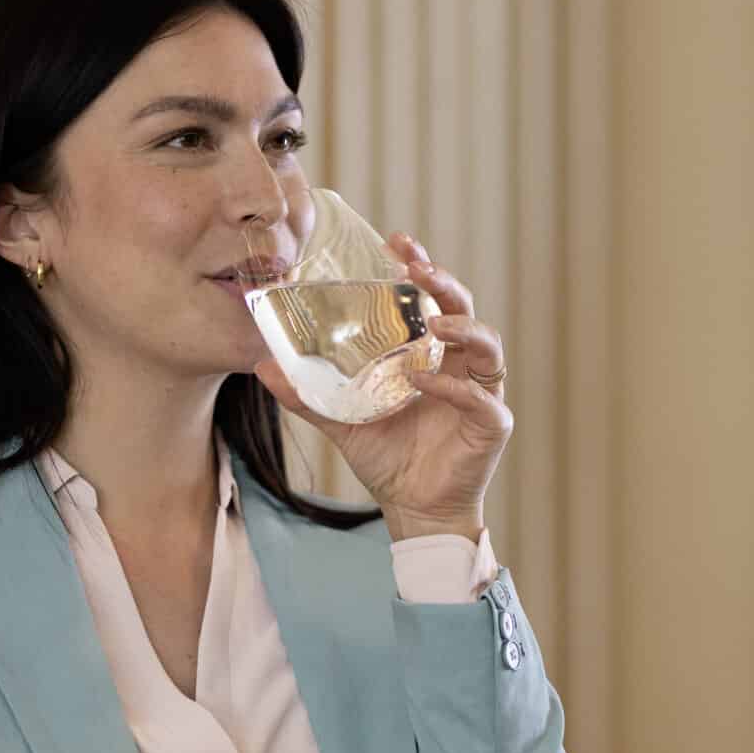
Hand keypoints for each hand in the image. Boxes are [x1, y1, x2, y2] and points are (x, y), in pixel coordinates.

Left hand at [253, 233, 512, 541]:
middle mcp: (460, 365)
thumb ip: (307, 393)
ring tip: (432, 323)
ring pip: (488, 345)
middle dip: (445, 283)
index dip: (421, 267)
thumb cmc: (387, 459)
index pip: (432, 299)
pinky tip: (422, 381)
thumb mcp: (340, 419)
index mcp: (430, 354)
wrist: (412, 510)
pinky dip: (453, 387)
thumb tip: (261, 364)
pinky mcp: (491, 424)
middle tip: (418, 269)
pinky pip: (480, 397)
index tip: (397, 243)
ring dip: (462, 327)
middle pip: (465, 309)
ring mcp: (480, 393)